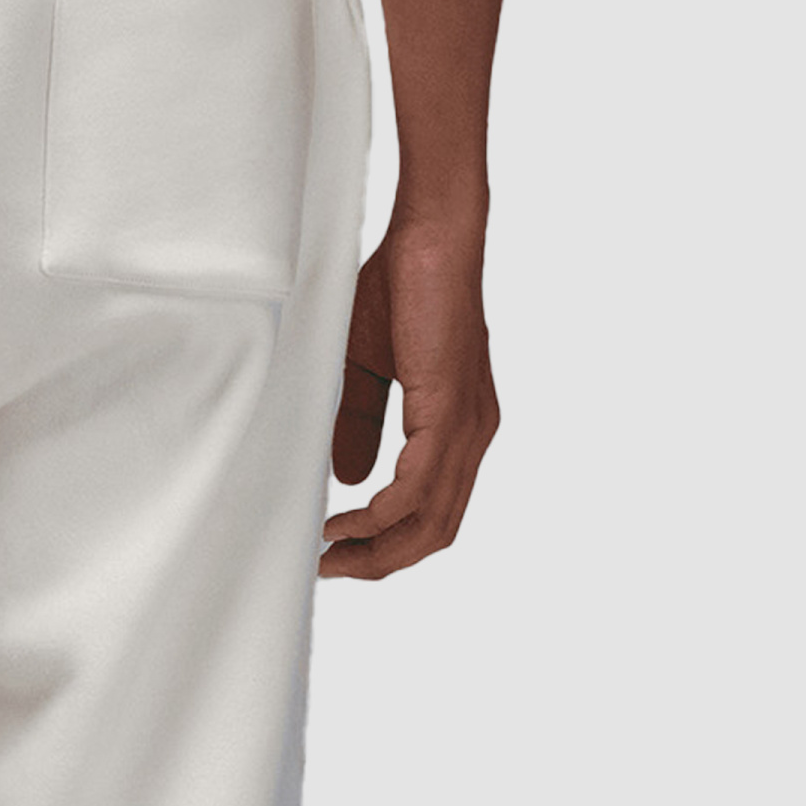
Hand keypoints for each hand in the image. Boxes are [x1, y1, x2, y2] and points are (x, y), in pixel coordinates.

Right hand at [320, 221, 500, 579]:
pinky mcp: (451, 411)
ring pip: (431, 520)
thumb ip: (361, 425)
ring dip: (379, 549)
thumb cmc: (401, 288)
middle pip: (435, 531)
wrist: (432, 236)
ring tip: (334, 555)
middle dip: (381, 561)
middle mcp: (472, 436)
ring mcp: (467, 427)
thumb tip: (352, 481)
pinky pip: (419, 487)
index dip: (387, 543)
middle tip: (333, 569)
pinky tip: (347, 521)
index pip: (432, 512)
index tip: (339, 551)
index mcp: (457, 428)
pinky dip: (382, 515)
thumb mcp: (368, 370)